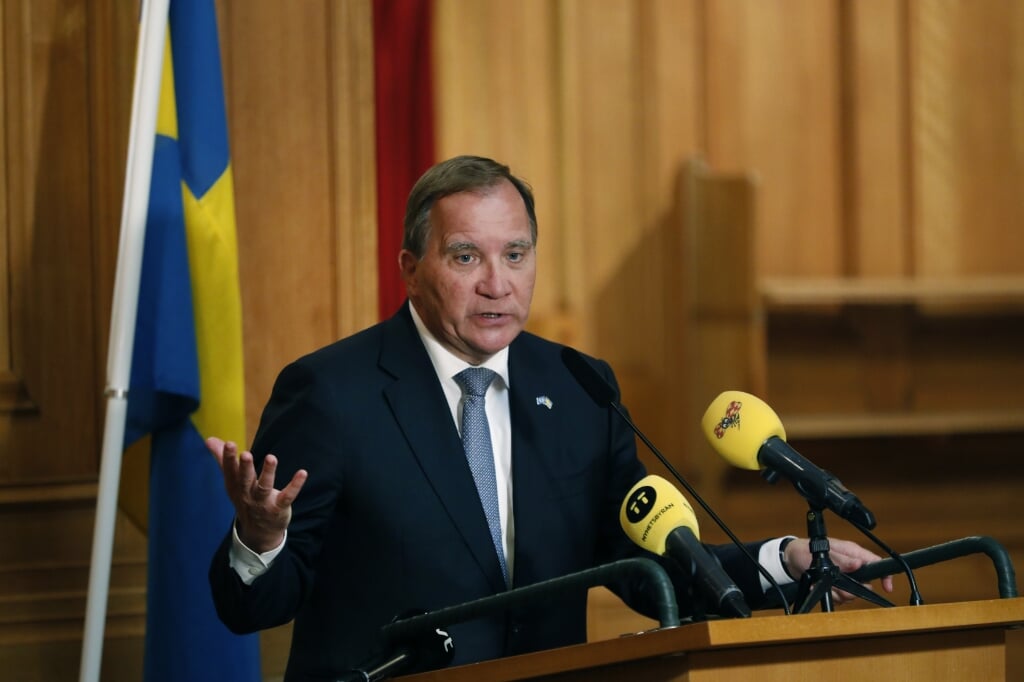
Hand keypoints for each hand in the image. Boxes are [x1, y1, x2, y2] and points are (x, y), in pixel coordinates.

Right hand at [207, 436, 307, 552]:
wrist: (258, 532)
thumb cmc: (245, 499)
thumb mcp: (232, 482)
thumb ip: (223, 460)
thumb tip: (209, 440)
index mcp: (235, 487)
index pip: (230, 471)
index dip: (228, 458)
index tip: (228, 443)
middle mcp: (247, 495)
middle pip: (245, 480)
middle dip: (245, 467)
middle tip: (245, 454)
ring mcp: (263, 502)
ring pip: (265, 487)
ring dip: (268, 473)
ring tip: (271, 458)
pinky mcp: (279, 508)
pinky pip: (287, 497)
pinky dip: (295, 486)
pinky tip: (302, 473)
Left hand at [784, 537, 894, 604]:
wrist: (790, 560)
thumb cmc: (804, 551)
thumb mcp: (822, 554)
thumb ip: (841, 560)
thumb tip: (858, 563)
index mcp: (852, 553)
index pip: (875, 563)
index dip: (884, 576)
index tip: (887, 587)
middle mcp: (851, 566)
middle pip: (865, 585)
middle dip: (851, 590)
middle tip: (837, 587)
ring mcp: (844, 577)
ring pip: (852, 594)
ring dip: (838, 594)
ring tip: (823, 585)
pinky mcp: (836, 586)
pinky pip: (840, 598)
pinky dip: (830, 596)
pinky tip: (819, 587)